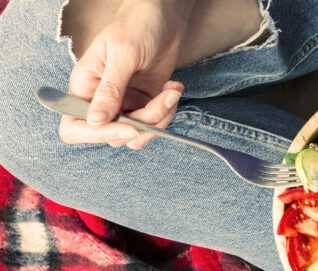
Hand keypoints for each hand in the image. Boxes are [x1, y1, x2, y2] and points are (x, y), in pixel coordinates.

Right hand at [59, 0, 194, 149]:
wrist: (163, 19)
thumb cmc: (136, 27)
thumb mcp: (122, 55)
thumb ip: (110, 90)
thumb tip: (95, 121)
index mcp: (84, 87)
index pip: (75, 127)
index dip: (98, 134)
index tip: (129, 127)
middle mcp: (101, 101)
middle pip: (114, 136)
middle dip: (142, 123)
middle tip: (161, 100)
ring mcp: (124, 105)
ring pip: (138, 135)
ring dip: (160, 118)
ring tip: (171, 91)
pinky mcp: (145, 105)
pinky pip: (155, 125)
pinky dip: (168, 112)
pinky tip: (173, 90)